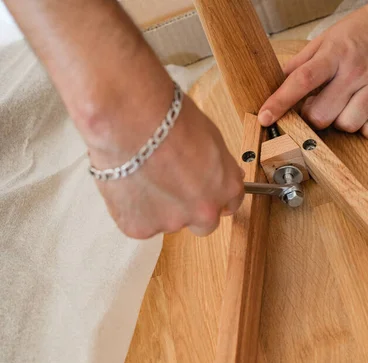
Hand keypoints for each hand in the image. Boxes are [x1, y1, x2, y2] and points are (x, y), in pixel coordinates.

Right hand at [88, 94, 243, 238]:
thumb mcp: (210, 136)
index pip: (230, 204)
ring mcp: (173, 222)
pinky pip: (138, 223)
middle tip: (169, 185)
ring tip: (141, 175)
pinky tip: (126, 183)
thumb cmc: (169, 118)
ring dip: (158, 207)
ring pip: (168, 222)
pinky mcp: (141, 228)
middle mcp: (205, 210)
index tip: (204, 191)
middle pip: (204, 223)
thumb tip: (217, 172)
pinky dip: (131, 209)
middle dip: (190, 208)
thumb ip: (217, 164)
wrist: (130, 120)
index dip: (215, 196)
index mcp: (226, 187)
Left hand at [258, 0, 367, 138]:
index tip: (265, 118)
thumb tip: (276, 84)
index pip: (301, 80)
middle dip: (314, 118)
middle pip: (322, 113)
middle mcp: (355, 70)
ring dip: (342, 123)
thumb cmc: (359, 34)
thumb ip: (301, 63)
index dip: (280, 101)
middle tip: (321, 107)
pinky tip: (367, 121)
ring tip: (346, 108)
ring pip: (349, 124)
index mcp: (333, 55)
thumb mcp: (325, 40)